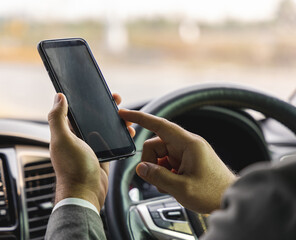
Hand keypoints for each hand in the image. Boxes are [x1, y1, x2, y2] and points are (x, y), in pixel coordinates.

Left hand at [48, 93, 133, 211]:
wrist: (86, 193)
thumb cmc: (73, 169)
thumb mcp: (62, 140)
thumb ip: (57, 118)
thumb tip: (58, 97)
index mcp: (66, 132)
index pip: (76, 110)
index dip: (86, 100)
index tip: (98, 92)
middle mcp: (77, 138)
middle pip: (93, 118)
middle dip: (105, 109)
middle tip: (117, 101)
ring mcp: (90, 147)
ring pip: (104, 129)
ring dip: (115, 121)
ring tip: (127, 116)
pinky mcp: (102, 156)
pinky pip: (112, 142)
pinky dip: (120, 136)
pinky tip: (128, 132)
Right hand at [119, 109, 235, 213]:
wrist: (230, 200)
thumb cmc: (213, 193)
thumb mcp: (181, 188)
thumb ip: (157, 176)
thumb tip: (141, 168)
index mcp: (189, 144)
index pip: (159, 125)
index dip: (140, 118)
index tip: (124, 113)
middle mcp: (187, 145)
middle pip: (155, 145)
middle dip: (151, 163)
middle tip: (158, 180)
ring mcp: (186, 153)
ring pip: (159, 155)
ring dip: (158, 171)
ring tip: (171, 185)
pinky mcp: (186, 161)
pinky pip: (166, 163)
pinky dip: (164, 174)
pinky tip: (174, 184)